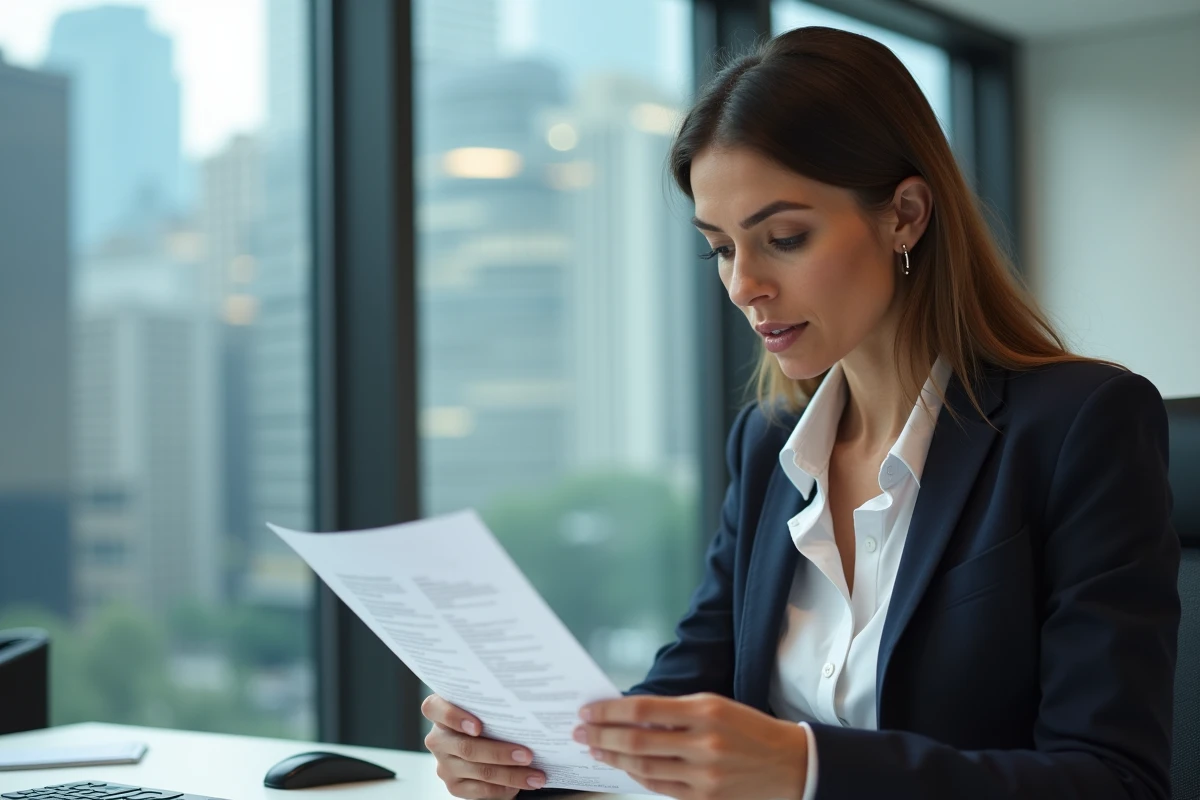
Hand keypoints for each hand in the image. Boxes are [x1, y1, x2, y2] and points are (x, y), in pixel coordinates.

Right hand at [422, 693, 547, 798]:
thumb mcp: (485, 705)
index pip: (434, 709)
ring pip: (479, 771)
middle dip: (500, 753)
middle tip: (527, 755)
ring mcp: (444, 764)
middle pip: (466, 747)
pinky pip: (480, 790)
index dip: (453, 717)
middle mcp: (438, 739)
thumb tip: (526, 709)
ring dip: (511, 775)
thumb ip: (492, 704)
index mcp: (439, 711)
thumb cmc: (488, 716)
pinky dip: (503, 788)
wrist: (483, 739)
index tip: (478, 726)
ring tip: (535, 775)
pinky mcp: (454, 785)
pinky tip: (521, 784)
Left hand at [574, 693, 807, 799]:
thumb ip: (674, 712)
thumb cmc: (749, 729)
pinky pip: (660, 788)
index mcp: (705, 711)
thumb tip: (629, 714)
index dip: (610, 711)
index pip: (643, 709)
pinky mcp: (705, 799)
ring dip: (613, 758)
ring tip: (596, 750)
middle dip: (601, 737)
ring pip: (643, 768)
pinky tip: (624, 767)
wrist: (791, 765)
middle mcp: (704, 743)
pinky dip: (637, 777)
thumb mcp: (715, 707)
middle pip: (636, 741)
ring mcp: (705, 776)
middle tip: (580, 732)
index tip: (588, 711)